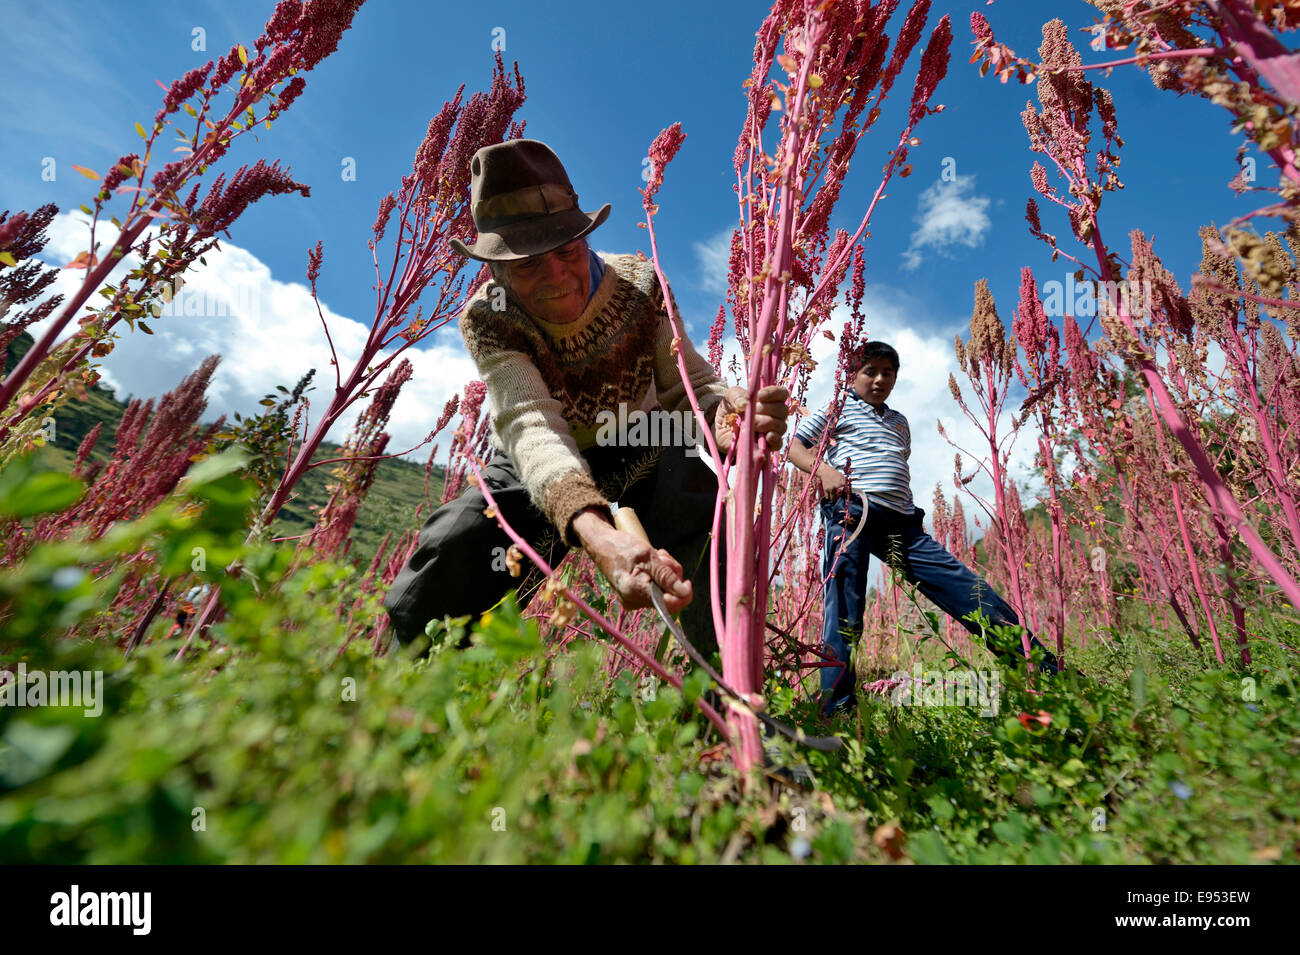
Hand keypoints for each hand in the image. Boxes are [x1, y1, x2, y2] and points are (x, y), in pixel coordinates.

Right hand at [572, 510, 691, 612]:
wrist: (601, 545)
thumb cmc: (622, 547)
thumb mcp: (648, 556)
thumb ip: (666, 575)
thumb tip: (683, 592)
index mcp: (635, 591)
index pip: (669, 605)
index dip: (683, 595)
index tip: (688, 582)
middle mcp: (634, 601)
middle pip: (668, 597)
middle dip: (672, 576)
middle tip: (662, 558)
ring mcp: (633, 600)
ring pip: (663, 592)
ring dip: (665, 573)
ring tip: (654, 557)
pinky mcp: (634, 596)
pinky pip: (655, 590)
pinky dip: (658, 576)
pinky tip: (650, 564)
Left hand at [714, 384, 789, 454]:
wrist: (720, 429)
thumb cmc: (730, 410)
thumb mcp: (730, 397)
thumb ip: (736, 395)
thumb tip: (745, 403)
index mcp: (770, 400)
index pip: (782, 393)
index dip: (774, 393)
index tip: (759, 395)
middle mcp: (775, 415)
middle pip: (783, 410)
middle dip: (766, 409)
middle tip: (751, 412)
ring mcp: (773, 431)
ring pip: (781, 426)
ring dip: (765, 423)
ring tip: (751, 424)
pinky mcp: (768, 446)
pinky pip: (778, 443)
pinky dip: (774, 439)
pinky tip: (767, 436)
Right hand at [815, 465, 847, 500]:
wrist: (826, 472)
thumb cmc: (835, 474)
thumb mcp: (842, 477)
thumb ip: (845, 484)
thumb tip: (846, 491)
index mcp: (842, 484)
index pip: (845, 493)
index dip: (843, 495)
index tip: (842, 495)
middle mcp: (837, 487)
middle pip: (839, 496)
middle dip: (838, 497)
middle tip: (837, 497)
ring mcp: (831, 489)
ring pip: (833, 498)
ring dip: (833, 499)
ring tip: (833, 499)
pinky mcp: (826, 489)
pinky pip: (827, 497)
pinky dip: (828, 498)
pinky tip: (829, 496)